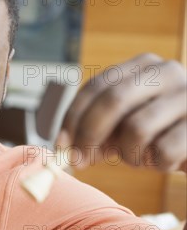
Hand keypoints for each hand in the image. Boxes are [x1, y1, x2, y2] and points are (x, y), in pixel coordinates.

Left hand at [57, 53, 186, 171]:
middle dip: (89, 135)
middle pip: (113, 100)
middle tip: (79, 162)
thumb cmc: (159, 136)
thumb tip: (62, 148)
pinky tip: (167, 162)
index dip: (73, 116)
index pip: (97, 85)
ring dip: (130, 155)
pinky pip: (163, 151)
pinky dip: (157, 164)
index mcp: (144, 66)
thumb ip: (95, 132)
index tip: (60, 145)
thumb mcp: (124, 128)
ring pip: (136, 129)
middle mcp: (168, 72)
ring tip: (143, 158)